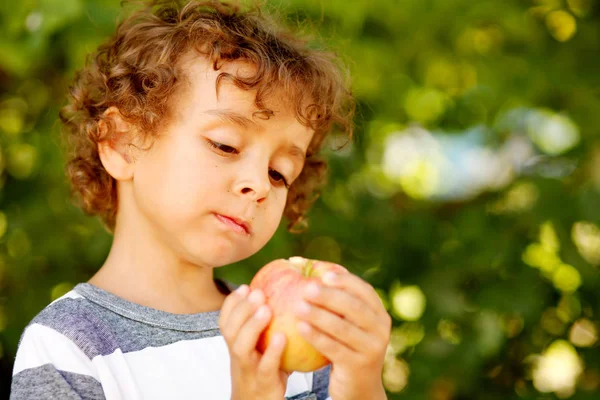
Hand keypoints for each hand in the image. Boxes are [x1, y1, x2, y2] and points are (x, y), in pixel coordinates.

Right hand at [219, 284, 288, 399]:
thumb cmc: (263, 372)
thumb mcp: (260, 348)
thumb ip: (267, 326)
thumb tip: (287, 295)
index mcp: (236, 344)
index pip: (225, 321)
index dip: (232, 303)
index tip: (245, 287)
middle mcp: (238, 355)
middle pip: (231, 330)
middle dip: (242, 309)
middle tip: (258, 292)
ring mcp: (248, 369)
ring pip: (242, 347)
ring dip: (252, 326)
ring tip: (267, 309)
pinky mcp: (263, 383)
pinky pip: (265, 367)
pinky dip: (272, 351)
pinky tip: (282, 337)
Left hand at [294, 272, 390, 399]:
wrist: (359, 387)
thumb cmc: (345, 344)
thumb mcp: (346, 321)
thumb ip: (332, 296)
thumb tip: (298, 262)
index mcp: (379, 312)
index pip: (364, 290)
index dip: (345, 280)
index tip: (323, 274)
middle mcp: (380, 329)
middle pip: (354, 307)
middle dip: (329, 296)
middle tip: (306, 288)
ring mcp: (371, 349)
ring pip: (343, 328)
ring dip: (319, 315)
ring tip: (297, 306)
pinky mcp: (357, 366)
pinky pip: (334, 348)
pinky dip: (316, 336)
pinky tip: (299, 328)